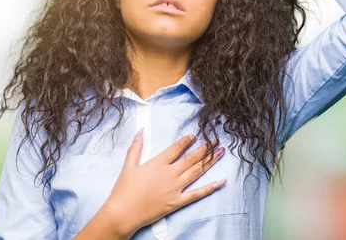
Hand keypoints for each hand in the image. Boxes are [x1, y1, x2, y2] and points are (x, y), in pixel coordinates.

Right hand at [103, 130, 226, 236]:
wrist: (122, 214)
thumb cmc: (123, 190)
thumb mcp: (128, 166)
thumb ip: (136, 147)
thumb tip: (141, 130)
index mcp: (158, 163)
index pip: (176, 148)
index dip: (187, 141)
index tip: (195, 135)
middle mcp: (170, 174)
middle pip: (191, 158)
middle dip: (205, 148)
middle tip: (215, 140)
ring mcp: (175, 188)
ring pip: (197, 171)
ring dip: (210, 160)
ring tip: (221, 151)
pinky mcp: (177, 201)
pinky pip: (197, 193)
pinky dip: (211, 187)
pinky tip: (222, 180)